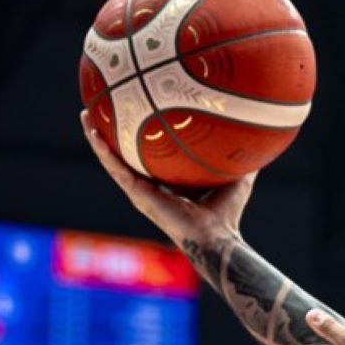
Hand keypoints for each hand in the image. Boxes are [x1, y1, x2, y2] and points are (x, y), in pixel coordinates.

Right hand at [80, 109, 254, 246]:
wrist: (216, 236)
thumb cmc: (227, 212)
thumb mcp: (237, 176)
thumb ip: (241, 157)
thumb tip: (259, 132)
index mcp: (167, 181)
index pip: (149, 155)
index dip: (140, 137)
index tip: (134, 112)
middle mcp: (149, 185)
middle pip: (124, 154)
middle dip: (112, 132)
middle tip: (100, 108)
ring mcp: (140, 190)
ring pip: (112, 159)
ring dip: (97, 137)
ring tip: (86, 113)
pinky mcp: (138, 194)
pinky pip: (116, 168)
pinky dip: (103, 150)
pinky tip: (93, 131)